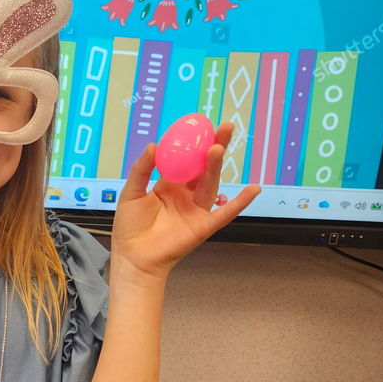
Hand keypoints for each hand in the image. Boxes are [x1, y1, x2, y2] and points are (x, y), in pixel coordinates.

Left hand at [111, 122, 260, 280]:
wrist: (132, 257)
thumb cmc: (129, 227)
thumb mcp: (131, 192)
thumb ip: (142, 169)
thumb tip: (154, 145)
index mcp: (169, 185)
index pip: (186, 160)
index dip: (195, 144)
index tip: (204, 125)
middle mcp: (186, 195)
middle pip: (204, 168)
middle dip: (214, 147)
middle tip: (224, 127)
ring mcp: (196, 210)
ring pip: (210, 184)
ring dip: (215, 167)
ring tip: (217, 148)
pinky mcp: (202, 226)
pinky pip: (225, 214)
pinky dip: (239, 203)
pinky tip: (253, 190)